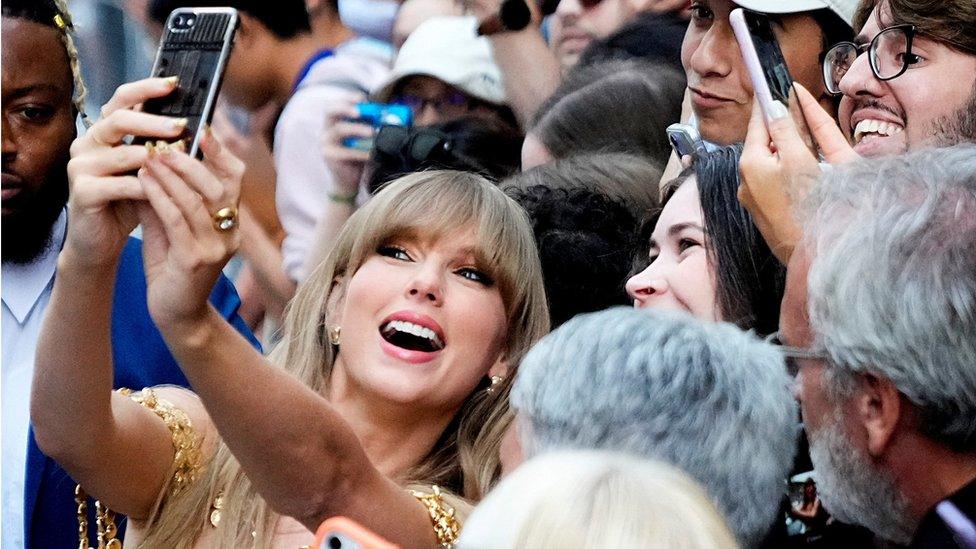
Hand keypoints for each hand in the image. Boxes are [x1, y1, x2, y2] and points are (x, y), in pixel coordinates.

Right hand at [63, 77, 184, 267]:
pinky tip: (166, 189)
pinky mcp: (82, 191)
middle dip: (154, 121)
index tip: (174, 84)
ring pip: (122, 154)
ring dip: (156, 156)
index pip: (122, 99)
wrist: (100, 239)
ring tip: (183, 158)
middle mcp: (88, 142)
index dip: (146, 89)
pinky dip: (146, 187)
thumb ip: (160, 147)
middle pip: (119, 120)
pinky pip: (119, 185)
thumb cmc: (129, 200)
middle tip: (182, 126)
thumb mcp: (148, 169)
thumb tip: (197, 125)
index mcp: (104, 132)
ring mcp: (81, 166)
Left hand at [138, 130, 244, 332]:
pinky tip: (143, 181)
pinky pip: (177, 220)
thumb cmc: (174, 269)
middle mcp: (230, 234)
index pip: (235, 179)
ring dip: (170, 174)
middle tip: (166, 141)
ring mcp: (215, 248)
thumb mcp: (173, 227)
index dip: (221, 152)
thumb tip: (151, 159)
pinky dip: (160, 197)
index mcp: (230, 223)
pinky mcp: (195, 260)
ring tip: (149, 156)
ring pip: (195, 200)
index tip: (202, 128)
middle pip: (218, 185)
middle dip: (191, 160)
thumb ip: (168, 197)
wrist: (177, 315)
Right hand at [321, 99, 370, 197]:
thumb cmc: (357, 156)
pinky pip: (347, 152)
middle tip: (360, 111)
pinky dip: (361, 151)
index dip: (348, 98)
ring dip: (358, 129)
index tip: (363, 98)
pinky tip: (372, 153)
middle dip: (346, 107)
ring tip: (372, 132)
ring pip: (339, 129)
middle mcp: (326, 129)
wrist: (347, 181)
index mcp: (333, 122)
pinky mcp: (330, 156)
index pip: (336, 103)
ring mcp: (325, 143)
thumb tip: (390, 116)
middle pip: (329, 110)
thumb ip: (370, 125)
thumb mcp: (363, 139)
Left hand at [738, 83, 858, 262]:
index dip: (766, 102)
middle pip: (765, 143)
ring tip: (799, 127)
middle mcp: (747, 180)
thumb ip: (786, 130)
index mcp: (750, 163)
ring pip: (771, 162)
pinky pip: (775, 181)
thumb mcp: (799, 158)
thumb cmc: (806, 204)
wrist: (811, 255)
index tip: (767, 82)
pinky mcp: (767, 213)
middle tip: (789, 101)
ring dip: (785, 145)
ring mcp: (755, 198)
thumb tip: (775, 106)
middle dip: (779, 124)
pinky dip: (787, 167)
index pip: (758, 124)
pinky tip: (801, 163)